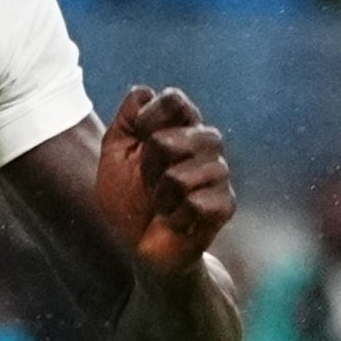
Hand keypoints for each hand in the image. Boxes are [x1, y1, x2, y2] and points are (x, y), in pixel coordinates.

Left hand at [94, 86, 235, 277]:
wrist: (140, 247)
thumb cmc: (128, 200)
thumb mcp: (114, 157)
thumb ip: (126, 121)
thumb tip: (144, 93)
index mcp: (179, 127)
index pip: (174, 100)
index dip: (149, 118)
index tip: (139, 140)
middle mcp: (205, 144)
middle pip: (175, 138)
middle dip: (149, 166)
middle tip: (148, 183)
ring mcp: (219, 173)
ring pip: (182, 175)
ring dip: (160, 196)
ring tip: (163, 205)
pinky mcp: (226, 204)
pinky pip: (197, 204)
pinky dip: (176, 218)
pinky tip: (178, 221)